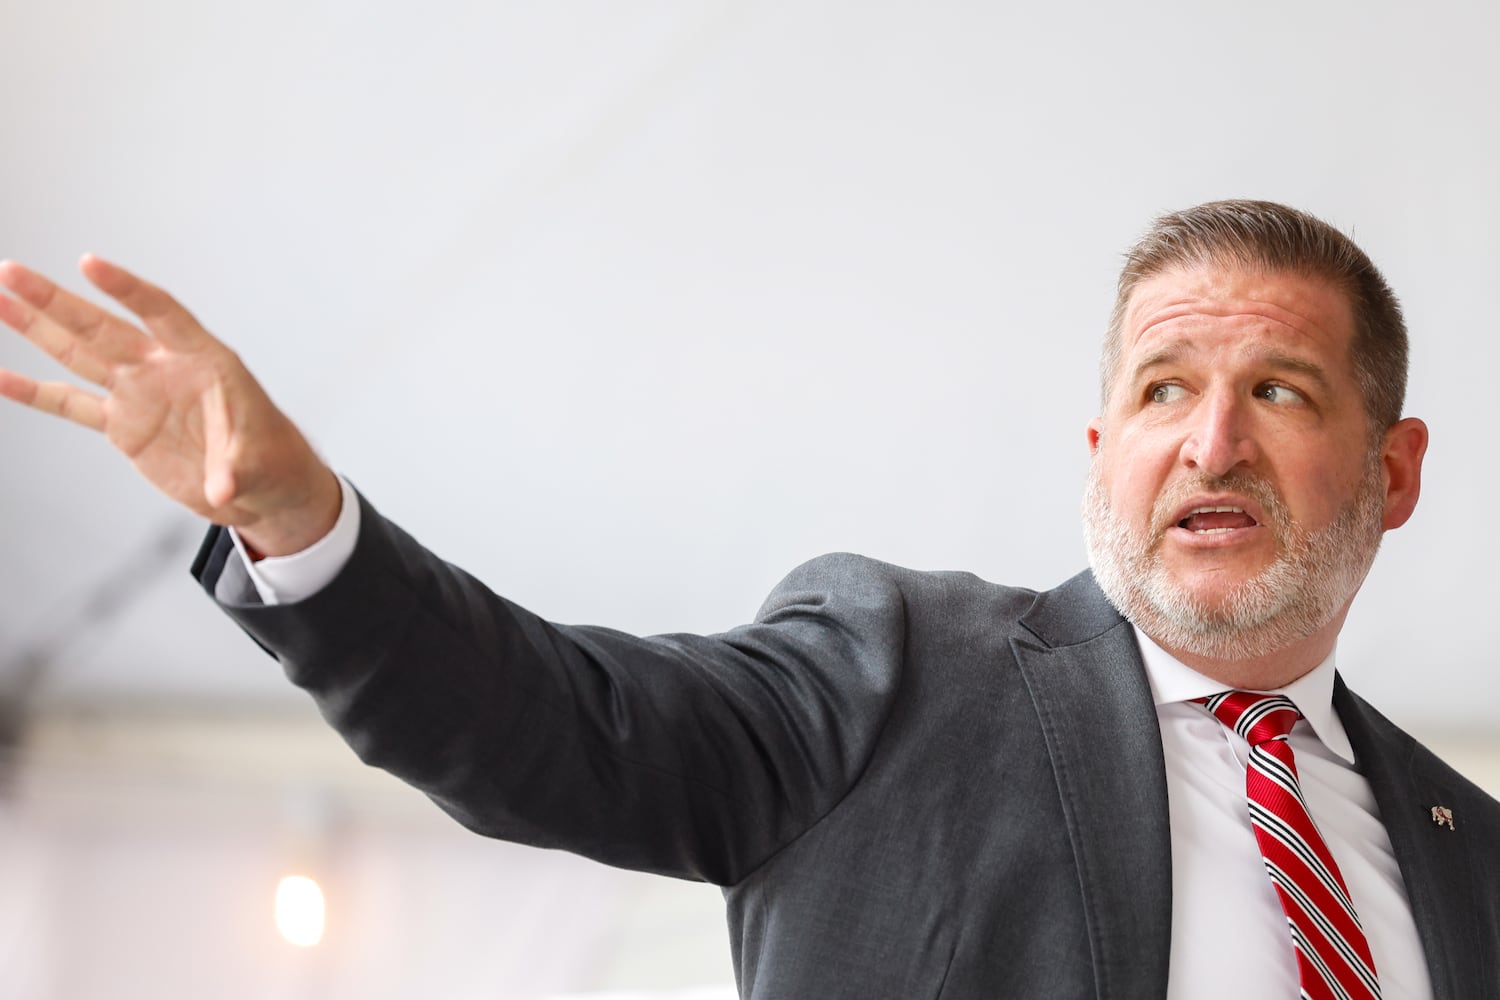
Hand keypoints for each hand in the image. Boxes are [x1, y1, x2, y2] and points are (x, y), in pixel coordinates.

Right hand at [0, 255, 340, 555]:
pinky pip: (71, 404)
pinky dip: (36, 392)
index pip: (161, 313)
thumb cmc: (271, 463)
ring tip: (1, 299)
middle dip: (58, 301)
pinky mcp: (123, 425)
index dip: (126, 290)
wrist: (261, 487)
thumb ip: (233, 472)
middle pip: (104, 327)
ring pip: (80, 354)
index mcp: (206, 361)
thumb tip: (222, 492)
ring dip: (39, 329)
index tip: (88, 264)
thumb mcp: (258, 466)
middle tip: (11, 272)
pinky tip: (1, 377)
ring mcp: (140, 393)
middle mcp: (166, 368)